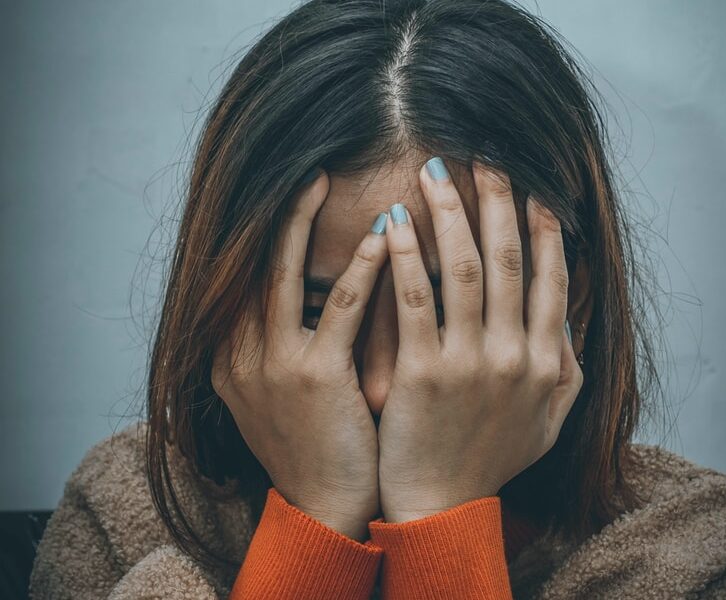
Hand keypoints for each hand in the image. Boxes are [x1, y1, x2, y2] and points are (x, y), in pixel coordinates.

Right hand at [211, 170, 387, 541]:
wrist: (323, 506)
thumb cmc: (315, 444)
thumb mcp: (281, 392)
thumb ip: (282, 343)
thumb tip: (311, 294)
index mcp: (231, 355)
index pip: (243, 277)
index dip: (263, 231)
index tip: (289, 192)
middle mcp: (240, 353)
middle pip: (252, 264)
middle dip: (276, 213)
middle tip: (303, 167)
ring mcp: (273, 364)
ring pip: (283, 274)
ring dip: (304, 222)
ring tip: (324, 179)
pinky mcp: (314, 377)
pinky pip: (339, 309)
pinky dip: (361, 269)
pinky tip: (383, 236)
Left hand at [377, 158, 583, 521]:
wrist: (442, 506)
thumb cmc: (491, 460)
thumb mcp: (548, 420)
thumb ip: (566, 368)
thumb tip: (567, 317)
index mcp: (546, 362)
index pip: (551, 279)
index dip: (543, 229)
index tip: (533, 188)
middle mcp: (515, 355)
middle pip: (508, 260)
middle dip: (497, 202)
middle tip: (484, 156)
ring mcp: (470, 362)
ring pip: (463, 268)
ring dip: (451, 213)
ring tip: (435, 172)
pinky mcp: (423, 372)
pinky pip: (414, 300)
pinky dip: (406, 256)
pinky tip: (393, 220)